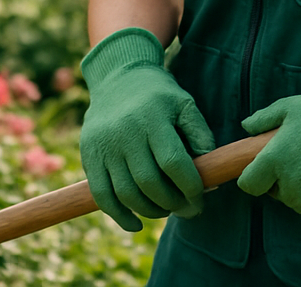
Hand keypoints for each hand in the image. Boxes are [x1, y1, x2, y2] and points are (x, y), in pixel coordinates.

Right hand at [79, 27, 215, 230]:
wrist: (117, 76)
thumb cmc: (159, 95)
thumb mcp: (185, 104)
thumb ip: (201, 136)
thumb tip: (211, 175)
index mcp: (152, 117)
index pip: (173, 163)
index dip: (190, 187)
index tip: (200, 199)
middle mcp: (124, 132)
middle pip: (149, 183)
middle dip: (173, 203)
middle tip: (186, 209)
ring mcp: (104, 145)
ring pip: (126, 194)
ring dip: (150, 211)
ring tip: (166, 209)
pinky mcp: (88, 155)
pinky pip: (102, 196)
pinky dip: (119, 216)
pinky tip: (136, 224)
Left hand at [236, 73, 300, 217]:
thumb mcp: (292, 106)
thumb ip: (264, 118)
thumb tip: (247, 127)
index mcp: (274, 161)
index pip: (249, 185)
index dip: (254, 176)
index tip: (264, 167)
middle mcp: (290, 185)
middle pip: (277, 194)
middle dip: (283, 180)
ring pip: (300, 202)